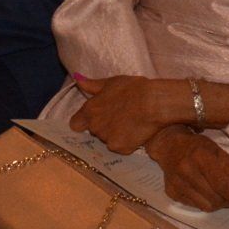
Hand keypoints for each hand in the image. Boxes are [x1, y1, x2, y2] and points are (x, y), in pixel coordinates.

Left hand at [69, 74, 190, 153]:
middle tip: (119, 115)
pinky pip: (121, 147)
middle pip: (94, 131)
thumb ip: (92, 85)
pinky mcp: (121, 149)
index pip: (75, 124)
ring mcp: (107, 139)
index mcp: (89, 110)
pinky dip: (127, 142)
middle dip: (103, 125)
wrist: (153, 103)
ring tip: (130, 122)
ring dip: (115, 134)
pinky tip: (136, 131)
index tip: (93, 117)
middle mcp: (95, 127)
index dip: (83, 121)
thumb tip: (77, 80)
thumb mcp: (111, 82)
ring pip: (108, 139)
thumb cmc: (133, 88)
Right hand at [146, 127, 228, 213]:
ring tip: (224, 196)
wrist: (169, 145)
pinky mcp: (171, 193)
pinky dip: (206, 202)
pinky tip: (207, 193)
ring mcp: (177, 184)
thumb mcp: (217, 151)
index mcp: (200, 157)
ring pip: (206, 206)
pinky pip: (195, 206)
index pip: (222, 184)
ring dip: (219, 204)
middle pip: (215, 198)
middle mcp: (186, 172)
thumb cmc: (197, 146)